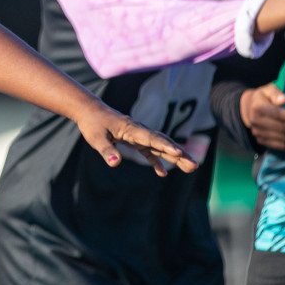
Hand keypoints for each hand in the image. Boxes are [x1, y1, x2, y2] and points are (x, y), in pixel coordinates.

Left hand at [76, 104, 198, 177]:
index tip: (180, 153)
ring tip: (191, 167)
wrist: (90, 112)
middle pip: (163, 142)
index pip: (152, 138)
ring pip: (160, 146)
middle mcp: (139, 131)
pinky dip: (156, 160)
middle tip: (194, 165)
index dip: (166, 146)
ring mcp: (139, 136)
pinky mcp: (135, 140)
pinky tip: (162, 173)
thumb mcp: (96, 138)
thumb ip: (106, 150)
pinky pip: (149, 151)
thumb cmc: (92, 124)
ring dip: (175, 157)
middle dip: (179, 154)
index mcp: (132, 129)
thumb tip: (114, 163)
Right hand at [240, 83, 284, 149]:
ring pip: (283, 139)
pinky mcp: (262, 141)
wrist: (248, 109)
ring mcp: (258, 134)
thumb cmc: (263, 97)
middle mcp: (256, 122)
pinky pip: (280, 146)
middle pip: (282, 128)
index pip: (277, 114)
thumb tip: (284, 99)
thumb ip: (275, 92)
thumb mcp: (268, 89)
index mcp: (258, 108)